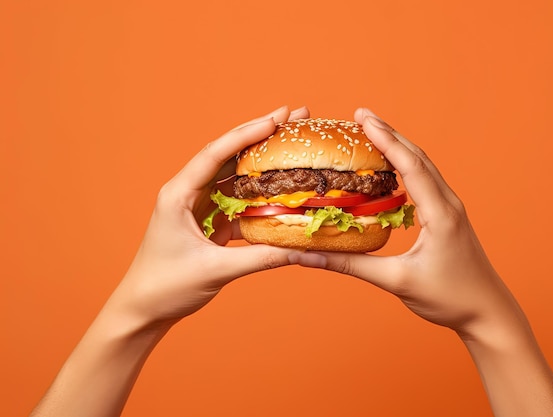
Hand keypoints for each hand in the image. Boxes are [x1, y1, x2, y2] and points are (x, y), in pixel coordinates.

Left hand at [109, 106, 310, 327]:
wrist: (143, 310)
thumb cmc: (165, 287)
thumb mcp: (214, 271)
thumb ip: (260, 258)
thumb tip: (299, 249)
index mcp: (178, 195)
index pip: (215, 154)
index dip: (247, 134)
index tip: (276, 119)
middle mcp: (187, 193)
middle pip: (228, 156)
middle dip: (261, 135)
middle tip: (293, 116)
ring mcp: (199, 207)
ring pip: (234, 176)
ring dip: (262, 161)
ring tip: (291, 142)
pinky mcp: (208, 223)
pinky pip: (238, 200)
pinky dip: (259, 193)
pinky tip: (281, 187)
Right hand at [289, 109, 552, 416]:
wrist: (488, 312)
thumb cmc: (449, 298)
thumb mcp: (396, 281)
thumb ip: (352, 265)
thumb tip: (310, 256)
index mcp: (439, 212)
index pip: (409, 164)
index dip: (385, 139)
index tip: (363, 118)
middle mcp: (448, 203)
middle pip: (417, 156)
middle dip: (389, 133)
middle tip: (360, 116)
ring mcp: (450, 208)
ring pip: (423, 166)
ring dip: (398, 146)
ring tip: (373, 133)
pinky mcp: (448, 217)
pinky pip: (425, 181)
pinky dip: (406, 165)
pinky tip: (392, 168)